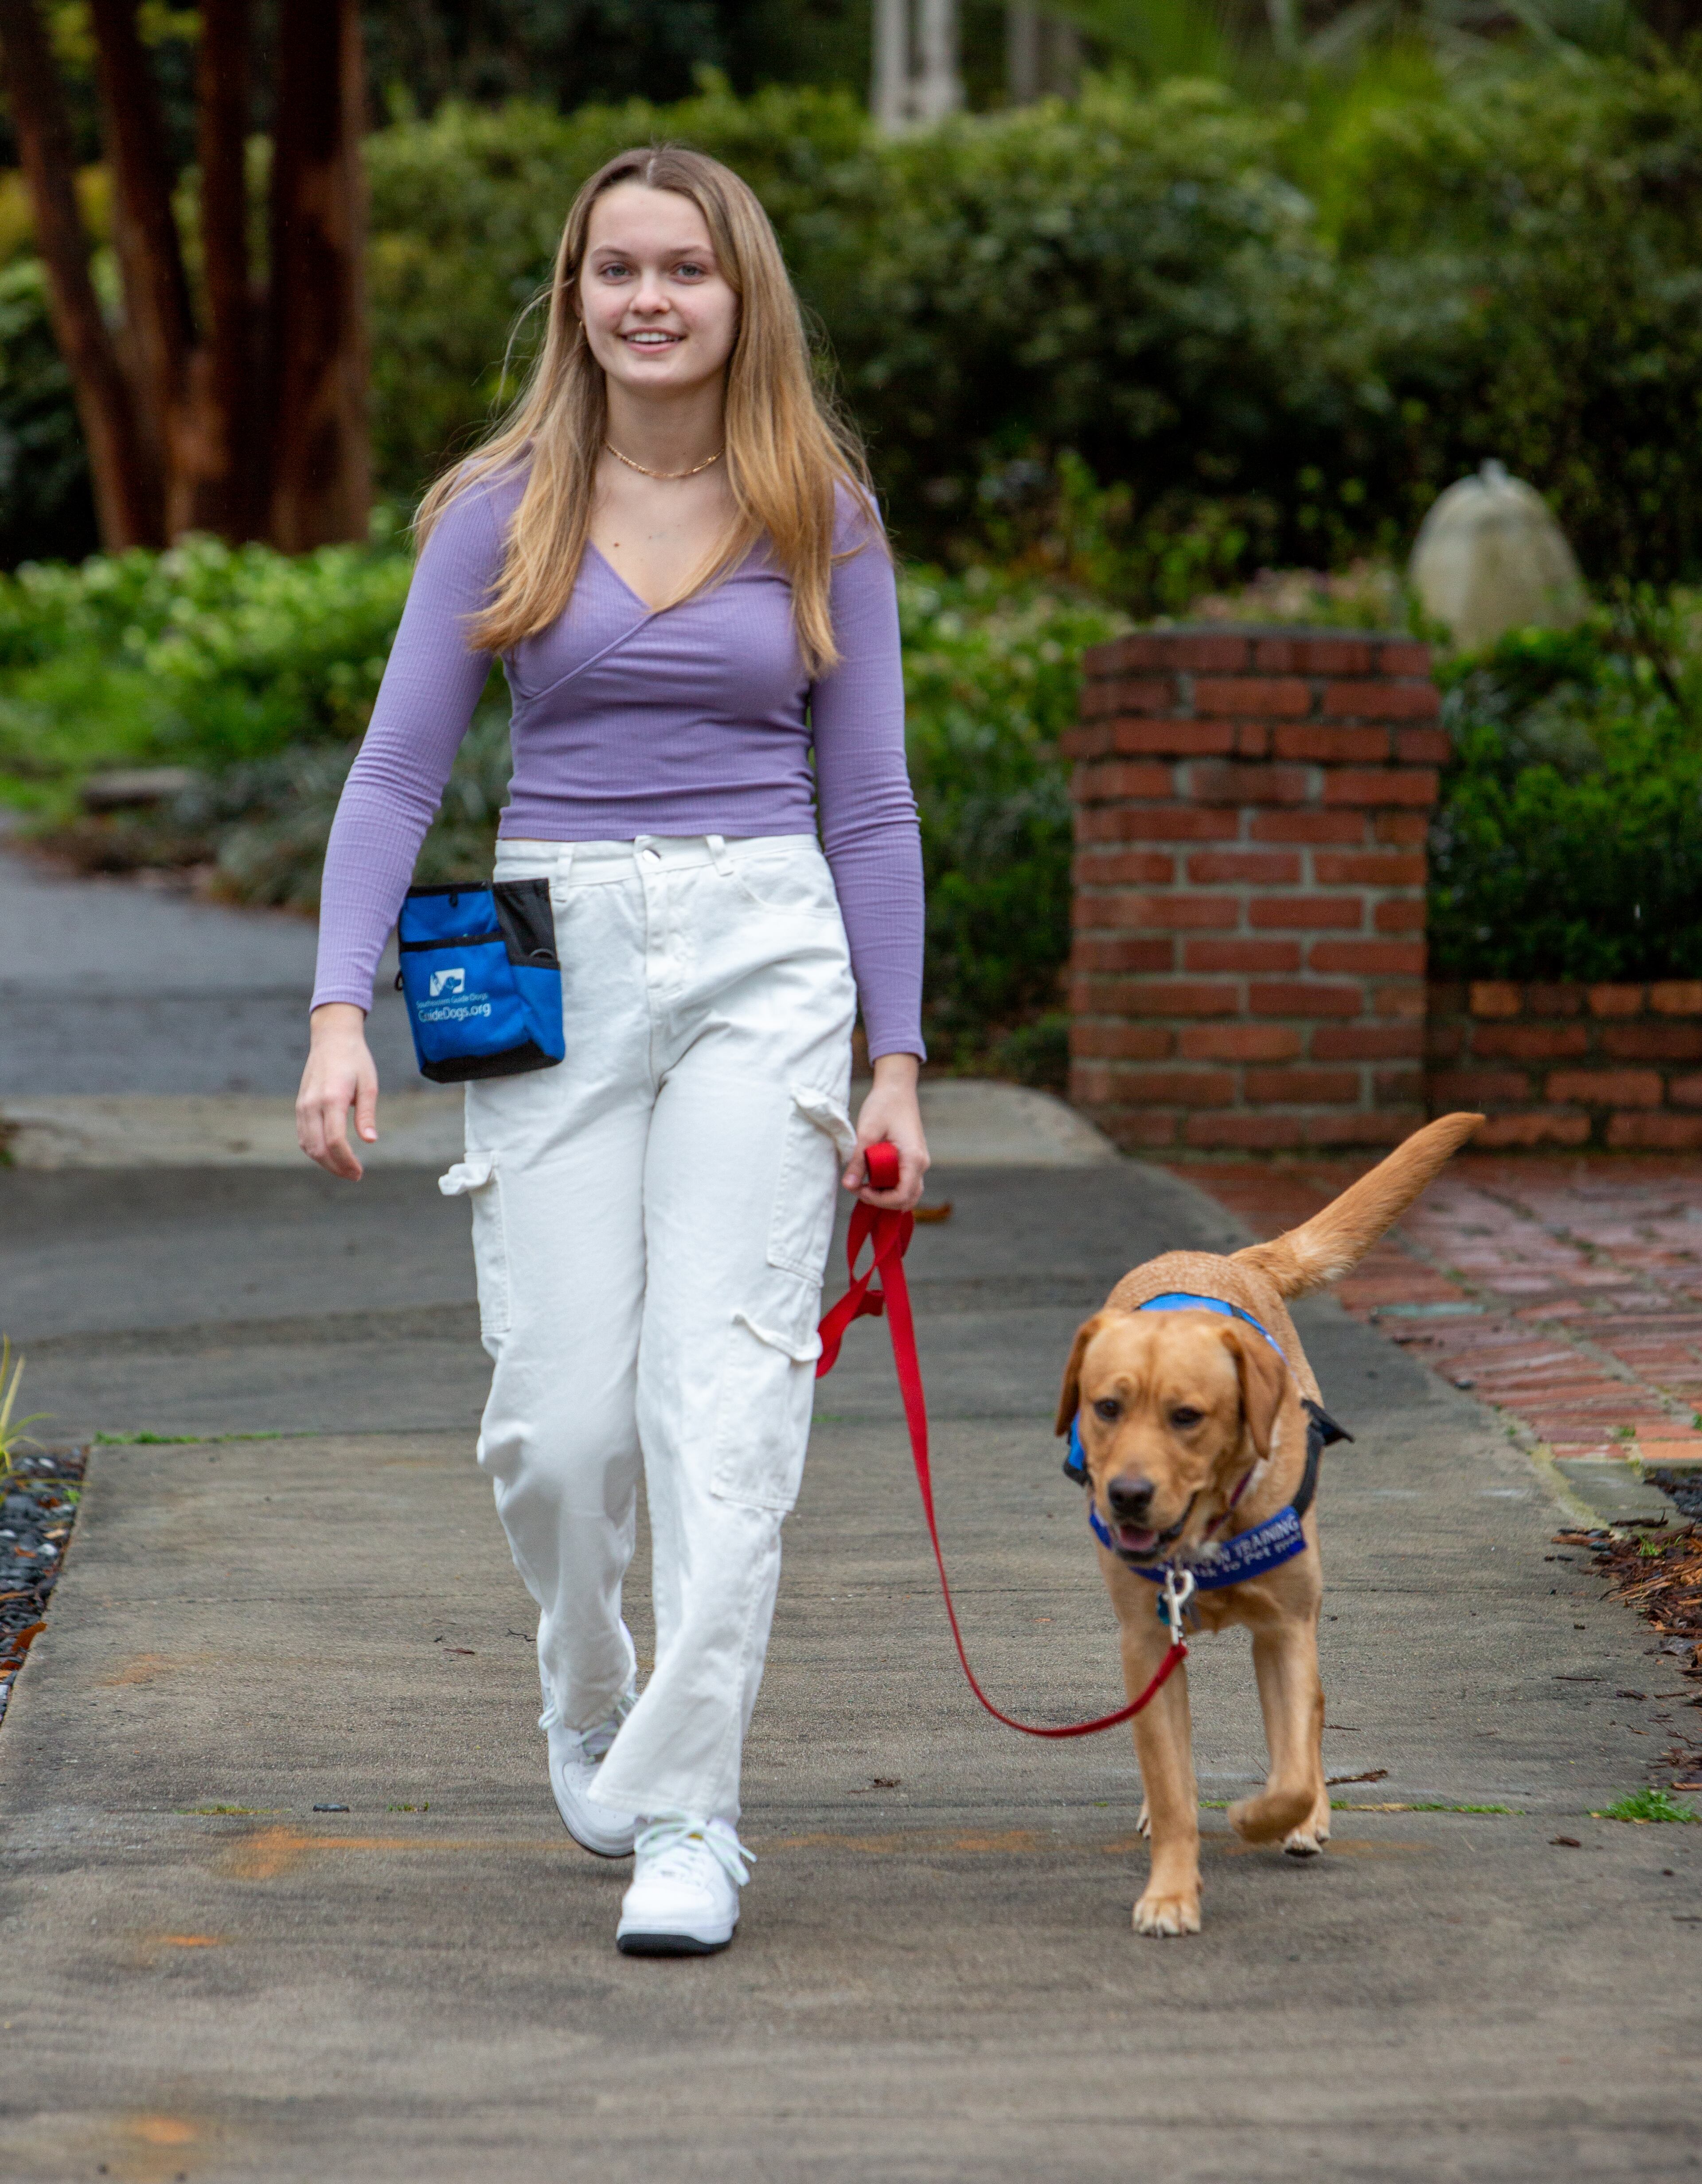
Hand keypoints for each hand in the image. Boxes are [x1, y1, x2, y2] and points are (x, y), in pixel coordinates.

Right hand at [297, 1002, 378, 1179]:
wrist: (332, 1039)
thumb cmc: (355, 1060)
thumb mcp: (369, 1085)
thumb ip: (367, 1114)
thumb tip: (370, 1140)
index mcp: (332, 1098)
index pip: (335, 1140)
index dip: (346, 1161)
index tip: (359, 1171)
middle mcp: (312, 1104)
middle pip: (318, 1148)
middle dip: (336, 1167)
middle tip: (354, 1175)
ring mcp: (303, 1105)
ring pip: (307, 1145)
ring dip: (324, 1162)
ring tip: (344, 1169)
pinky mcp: (300, 1105)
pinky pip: (303, 1135)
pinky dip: (315, 1150)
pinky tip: (330, 1155)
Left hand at [844, 1052, 928, 1212]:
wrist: (897, 1088)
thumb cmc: (884, 1105)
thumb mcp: (867, 1132)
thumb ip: (859, 1161)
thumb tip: (848, 1185)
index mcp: (913, 1158)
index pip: (901, 1196)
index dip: (879, 1200)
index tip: (859, 1189)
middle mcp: (921, 1163)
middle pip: (907, 1199)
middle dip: (882, 1201)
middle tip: (860, 1188)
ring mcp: (918, 1162)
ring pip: (907, 1193)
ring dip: (886, 1195)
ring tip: (865, 1184)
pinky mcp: (912, 1159)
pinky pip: (904, 1182)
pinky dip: (889, 1186)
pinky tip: (872, 1176)